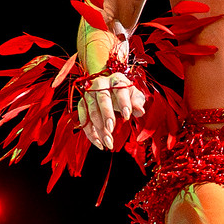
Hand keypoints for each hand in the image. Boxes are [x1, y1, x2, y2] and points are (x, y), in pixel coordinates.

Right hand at [74, 26, 144, 151]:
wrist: (108, 86)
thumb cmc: (125, 92)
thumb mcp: (134, 95)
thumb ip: (138, 102)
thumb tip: (140, 111)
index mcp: (116, 80)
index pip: (120, 89)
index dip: (124, 102)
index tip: (128, 116)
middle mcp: (100, 84)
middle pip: (102, 98)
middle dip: (106, 114)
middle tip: (111, 129)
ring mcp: (89, 94)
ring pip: (91, 110)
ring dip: (98, 127)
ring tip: (108, 142)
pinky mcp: (82, 104)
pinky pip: (84, 119)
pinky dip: (90, 132)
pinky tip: (98, 143)